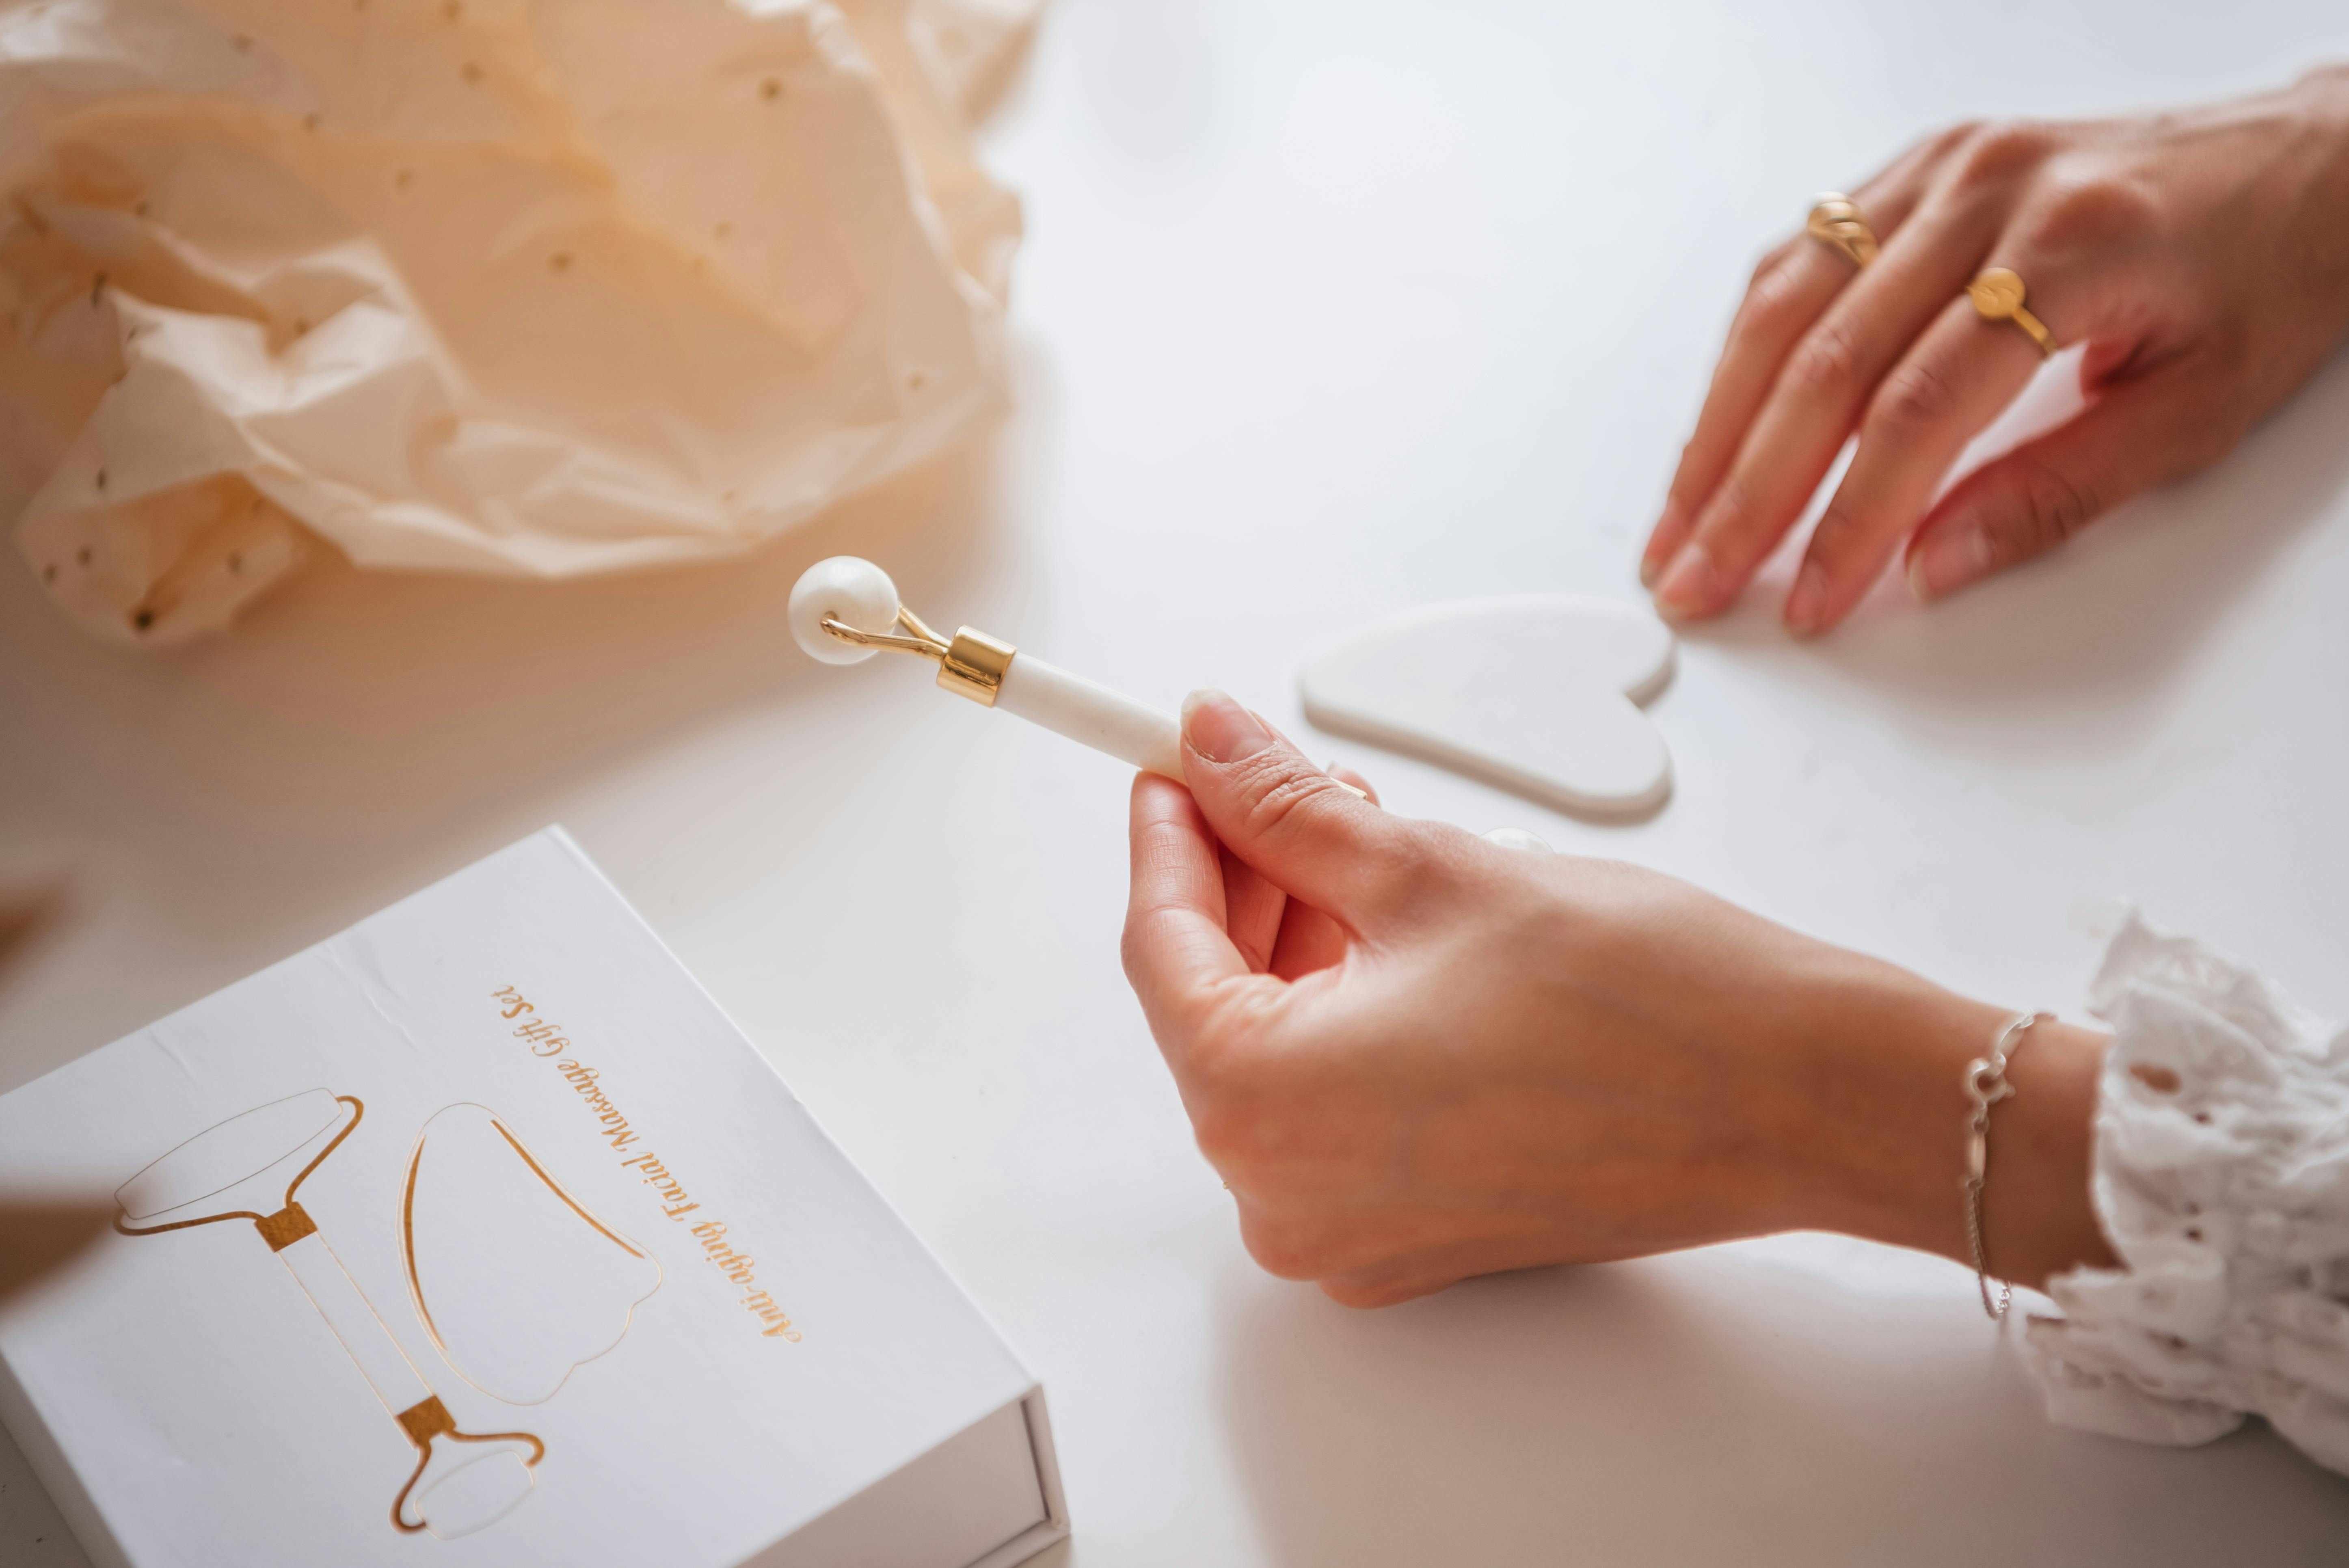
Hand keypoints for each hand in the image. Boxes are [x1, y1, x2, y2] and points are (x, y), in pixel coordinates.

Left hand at [1122, 691, 2114, 1304]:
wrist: (1799, 1097)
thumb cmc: (1644, 1004)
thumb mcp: (1428, 868)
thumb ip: (1287, 808)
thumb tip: (1211, 747)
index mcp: (1260, 1110)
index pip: (1161, 945)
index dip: (1170, 833)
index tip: (1174, 761)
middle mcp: (1287, 1198)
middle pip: (1214, 1001)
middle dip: (1246, 879)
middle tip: (1280, 782)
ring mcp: (1353, 1232)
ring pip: (1279, 1049)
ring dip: (1302, 939)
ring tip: (1359, 840)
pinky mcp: (1418, 1231)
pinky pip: (1340, 1104)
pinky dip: (1350, 1012)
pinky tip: (1395, 930)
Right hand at [1641, 65, 2348, 634]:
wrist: (2316, 164)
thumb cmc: (2271, 276)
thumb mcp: (2196, 412)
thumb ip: (2056, 494)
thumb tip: (1927, 567)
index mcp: (2073, 247)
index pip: (1917, 408)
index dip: (1847, 517)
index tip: (1809, 599)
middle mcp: (1990, 190)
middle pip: (1826, 361)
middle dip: (1745, 490)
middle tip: (1695, 577)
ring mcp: (1943, 168)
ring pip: (1786, 306)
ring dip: (1716, 427)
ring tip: (1677, 520)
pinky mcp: (1917, 168)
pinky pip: (1799, 259)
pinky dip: (1744, 351)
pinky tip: (1715, 426)